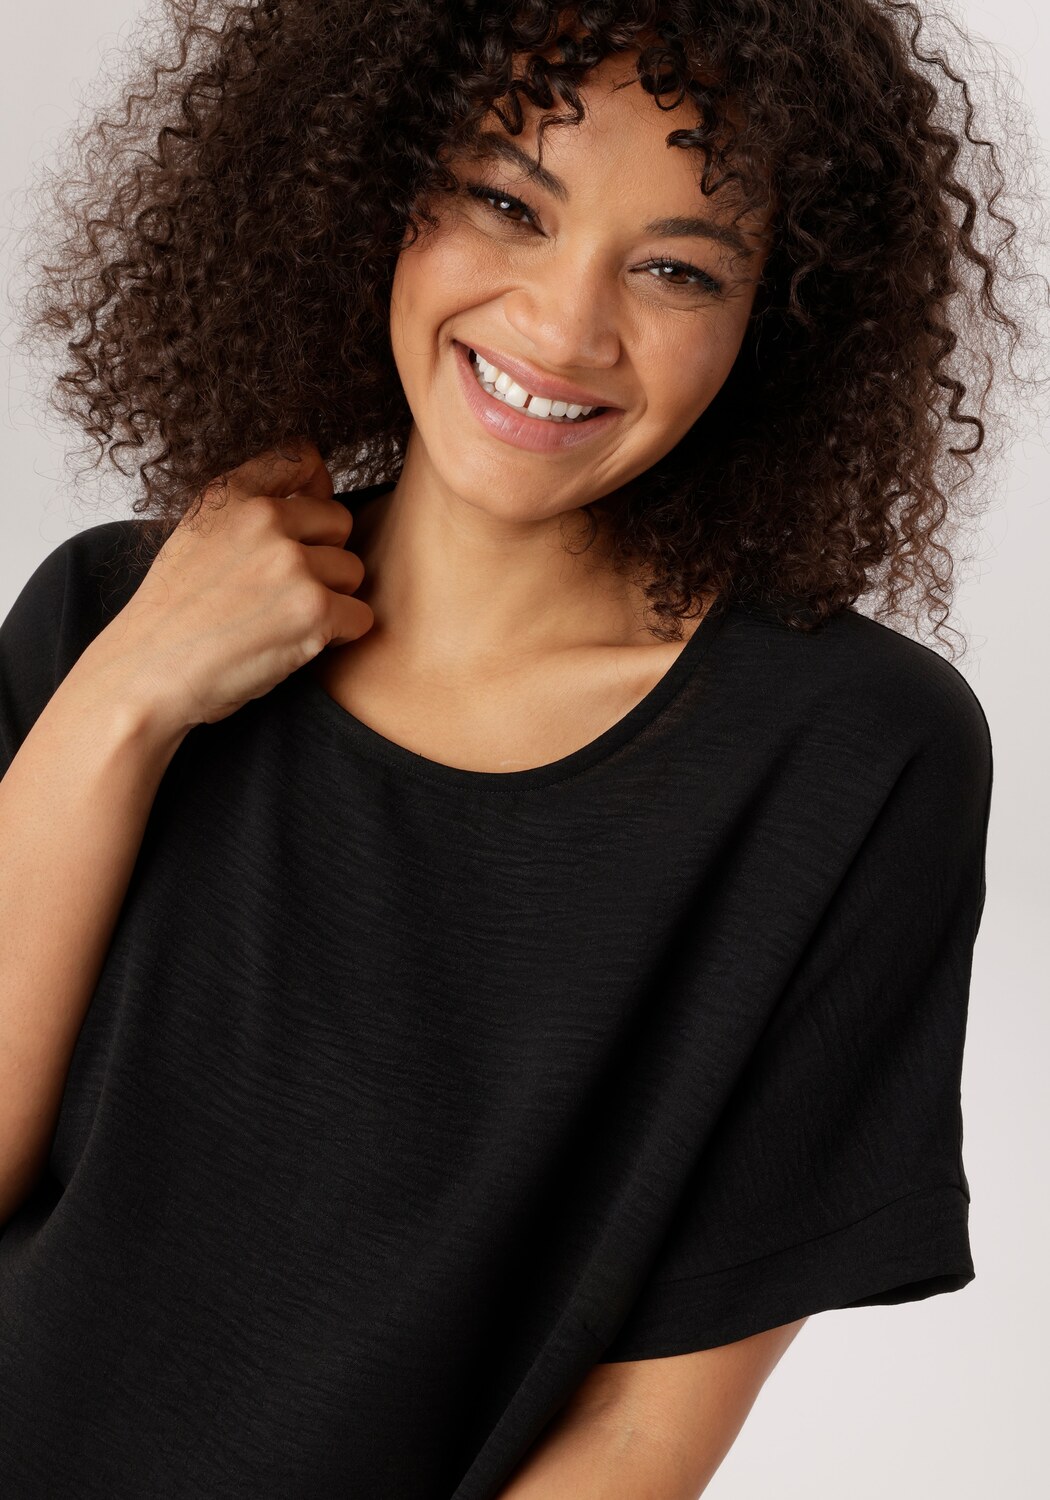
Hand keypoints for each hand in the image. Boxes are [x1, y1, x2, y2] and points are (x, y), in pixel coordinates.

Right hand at [87, 438, 373, 731]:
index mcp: (231, 493)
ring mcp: (292, 562)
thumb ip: (246, 511)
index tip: (309, 521)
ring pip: (352, 572)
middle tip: (287, 591)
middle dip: (325, 557)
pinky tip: (299, 644)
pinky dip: (339, 636)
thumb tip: (316, 491)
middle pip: (340, 522)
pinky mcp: (314, 608)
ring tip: (285, 621)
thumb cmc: (172, 618)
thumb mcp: (196, 536)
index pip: (302, 457)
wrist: (147, 673)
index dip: (318, 489)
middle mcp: (264, 517)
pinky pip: (360, 616)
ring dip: (331, 600)